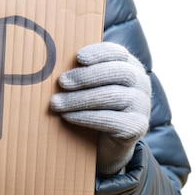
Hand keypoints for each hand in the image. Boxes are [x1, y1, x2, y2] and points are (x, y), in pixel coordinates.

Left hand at [50, 42, 150, 175]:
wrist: (106, 142)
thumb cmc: (92, 104)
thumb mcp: (87, 84)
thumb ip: (79, 70)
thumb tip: (52, 59)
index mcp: (129, 64)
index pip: (117, 52)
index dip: (98, 53)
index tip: (78, 57)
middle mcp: (141, 82)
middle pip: (118, 72)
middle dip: (86, 76)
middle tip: (61, 82)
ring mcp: (143, 105)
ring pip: (112, 96)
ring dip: (79, 99)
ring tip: (56, 103)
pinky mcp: (138, 127)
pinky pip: (112, 120)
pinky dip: (86, 117)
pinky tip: (68, 116)